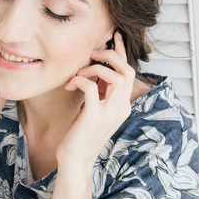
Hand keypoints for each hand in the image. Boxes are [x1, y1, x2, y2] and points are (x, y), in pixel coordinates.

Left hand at [55, 31, 135, 168]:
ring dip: (94, 69)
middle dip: (110, 56)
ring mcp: (109, 113)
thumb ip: (99, 93)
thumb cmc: (80, 135)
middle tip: (93, 54)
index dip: (122, 52)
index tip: (113, 36)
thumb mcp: (93, 110)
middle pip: (127, 71)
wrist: (75, 161)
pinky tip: (70, 85)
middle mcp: (121, 108)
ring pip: (115, 76)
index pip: (129, 73)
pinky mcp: (94, 117)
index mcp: (122, 106)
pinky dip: (81, 80)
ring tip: (78, 74)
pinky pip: (91, 87)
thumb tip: (95, 70)